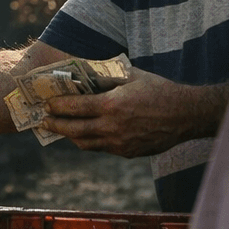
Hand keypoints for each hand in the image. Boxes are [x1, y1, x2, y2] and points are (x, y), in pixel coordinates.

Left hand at [42, 67, 220, 156]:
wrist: (186, 115)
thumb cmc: (158, 90)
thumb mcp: (130, 76)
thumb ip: (104, 77)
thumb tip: (81, 75)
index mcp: (112, 105)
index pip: (75, 108)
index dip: (57, 106)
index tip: (47, 104)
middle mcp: (112, 127)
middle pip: (74, 130)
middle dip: (55, 126)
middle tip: (43, 121)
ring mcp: (120, 143)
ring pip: (86, 143)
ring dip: (70, 136)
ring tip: (60, 129)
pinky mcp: (128, 152)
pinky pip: (101, 148)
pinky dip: (89, 141)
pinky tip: (85, 134)